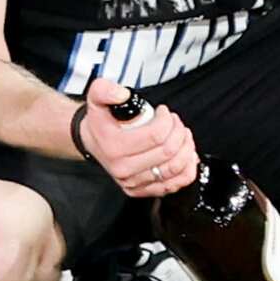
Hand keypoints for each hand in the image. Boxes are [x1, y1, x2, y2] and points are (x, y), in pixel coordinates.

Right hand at [75, 78, 198, 198]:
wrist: (92, 142)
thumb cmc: (99, 122)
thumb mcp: (95, 98)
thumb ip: (105, 90)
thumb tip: (123, 95)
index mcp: (113, 147)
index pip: (156, 136)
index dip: (167, 121)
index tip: (164, 112)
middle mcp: (123, 168)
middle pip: (168, 152)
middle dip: (179, 132)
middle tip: (175, 122)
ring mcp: (133, 182)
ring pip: (175, 168)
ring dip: (186, 149)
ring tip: (182, 136)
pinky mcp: (141, 190)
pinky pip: (175, 184)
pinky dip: (187, 169)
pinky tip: (185, 155)